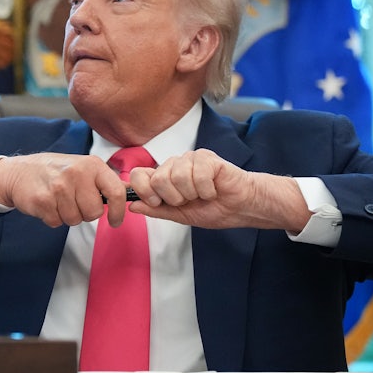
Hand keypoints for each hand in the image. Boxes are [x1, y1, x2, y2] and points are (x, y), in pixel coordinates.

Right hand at [0, 153, 128, 227]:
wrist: (19, 172)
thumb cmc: (55, 171)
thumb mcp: (83, 167)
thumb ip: (105, 180)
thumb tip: (130, 192)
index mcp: (91, 165)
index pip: (116, 191)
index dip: (119, 211)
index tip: (116, 221)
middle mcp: (76, 173)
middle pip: (94, 212)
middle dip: (85, 213)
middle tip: (74, 202)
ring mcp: (58, 187)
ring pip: (75, 220)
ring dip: (68, 215)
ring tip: (59, 200)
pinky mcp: (43, 200)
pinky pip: (57, 222)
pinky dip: (53, 218)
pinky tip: (48, 203)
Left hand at [129, 149, 310, 231]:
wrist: (241, 207)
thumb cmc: (213, 209)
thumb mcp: (179, 215)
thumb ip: (156, 210)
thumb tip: (132, 206)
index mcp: (165, 177)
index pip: (139, 175)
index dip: (144, 191)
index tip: (158, 203)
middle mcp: (175, 164)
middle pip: (157, 178)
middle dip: (174, 197)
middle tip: (189, 200)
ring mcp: (190, 159)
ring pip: (176, 177)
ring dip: (192, 194)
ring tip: (203, 194)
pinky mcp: (207, 157)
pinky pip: (197, 175)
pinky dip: (207, 190)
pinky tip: (213, 189)